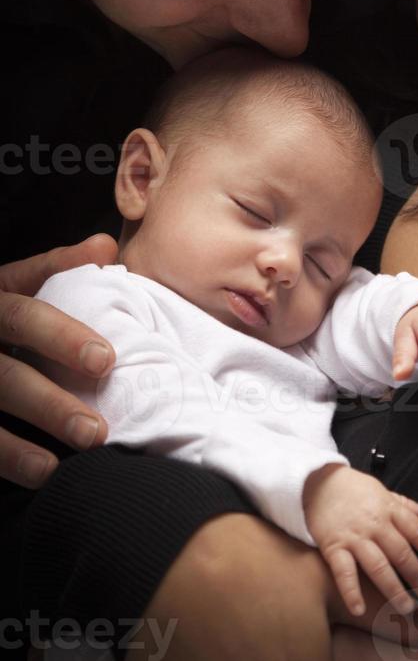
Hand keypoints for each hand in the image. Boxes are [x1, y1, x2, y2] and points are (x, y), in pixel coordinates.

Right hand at [0, 234, 117, 487]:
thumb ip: (56, 266)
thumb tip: (106, 245)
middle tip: (96, 430)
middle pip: (5, 375)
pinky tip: (42, 473)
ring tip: (73, 459)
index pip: (22, 314)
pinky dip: (7, 458)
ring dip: (25, 444)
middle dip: (50, 403)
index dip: (62, 336)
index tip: (107, 360)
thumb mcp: (12, 282)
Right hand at [304, 464, 417, 618]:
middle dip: (416, 575)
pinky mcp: (333, 546)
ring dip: (394, 588)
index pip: (416, 529)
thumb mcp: (381, 490)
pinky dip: (351, 591)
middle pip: (401, 552)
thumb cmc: (352, 488)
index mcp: (388, 508)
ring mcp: (354, 536)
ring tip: (407, 608)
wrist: (316, 482)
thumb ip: (404, 504)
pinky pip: (344, 571)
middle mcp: (374, 523)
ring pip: (378, 565)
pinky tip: (360, 609)